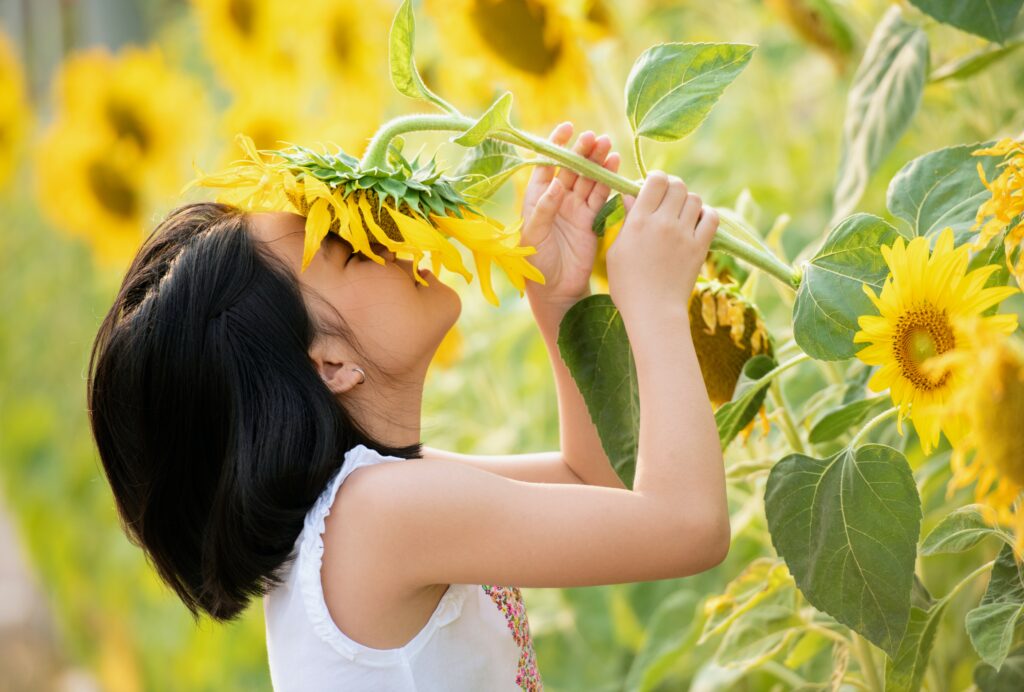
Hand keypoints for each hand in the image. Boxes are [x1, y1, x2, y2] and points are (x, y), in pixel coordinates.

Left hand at [520, 121, 620, 309]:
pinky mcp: (590, 219)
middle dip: (583, 152)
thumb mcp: (533, 234)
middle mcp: (556, 198)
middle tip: (595, 138)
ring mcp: (575, 208)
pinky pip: (600, 196)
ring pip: (588, 179)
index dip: (556, 145)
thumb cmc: (535, 262)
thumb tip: (557, 183)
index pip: (546, 164)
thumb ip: (544, 208)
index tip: (567, 128)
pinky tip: (615, 166)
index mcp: (537, 197)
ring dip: (598, 162)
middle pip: (571, 168)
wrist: (555, 288)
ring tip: (608, 147)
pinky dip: (608, 181)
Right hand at [606, 171, 718, 322]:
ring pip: (695, 199)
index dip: (655, 179)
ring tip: (681, 214)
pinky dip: (706, 215)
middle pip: (678, 185)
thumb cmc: (627, 285)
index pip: (655, 180)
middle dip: (672, 188)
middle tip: (668, 201)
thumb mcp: (616, 251)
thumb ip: (626, 221)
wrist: (653, 311)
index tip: (652, 189)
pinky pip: (712, 217)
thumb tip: (631, 196)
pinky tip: (696, 223)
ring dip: (688, 202)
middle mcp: (663, 223)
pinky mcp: (700, 247)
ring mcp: (684, 234)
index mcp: (639, 221)